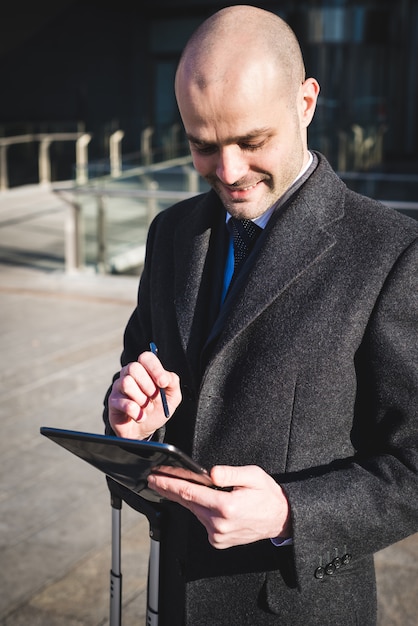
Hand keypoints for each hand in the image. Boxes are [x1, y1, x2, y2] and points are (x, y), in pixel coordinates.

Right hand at [108, 350, 181, 439]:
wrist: (145, 430)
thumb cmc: (158, 408)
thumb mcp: (172, 396)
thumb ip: (172, 382)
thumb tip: (165, 378)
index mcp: (145, 369)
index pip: (146, 357)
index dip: (155, 368)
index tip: (163, 383)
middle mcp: (129, 374)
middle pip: (134, 368)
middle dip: (148, 385)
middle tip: (153, 397)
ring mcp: (119, 386)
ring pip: (126, 383)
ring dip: (141, 399)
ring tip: (145, 407)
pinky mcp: (113, 401)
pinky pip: (124, 403)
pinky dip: (136, 413)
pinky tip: (141, 417)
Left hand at [147, 464, 290, 548]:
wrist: (280, 518)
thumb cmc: (267, 494)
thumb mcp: (252, 475)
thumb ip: (229, 473)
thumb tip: (210, 473)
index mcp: (226, 507)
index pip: (190, 493)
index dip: (169, 484)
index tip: (155, 478)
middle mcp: (219, 524)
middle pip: (187, 503)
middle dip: (169, 490)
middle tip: (153, 480)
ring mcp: (218, 535)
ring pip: (195, 512)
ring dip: (186, 499)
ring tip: (176, 485)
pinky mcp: (219, 541)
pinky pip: (203, 522)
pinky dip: (199, 510)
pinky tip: (201, 501)